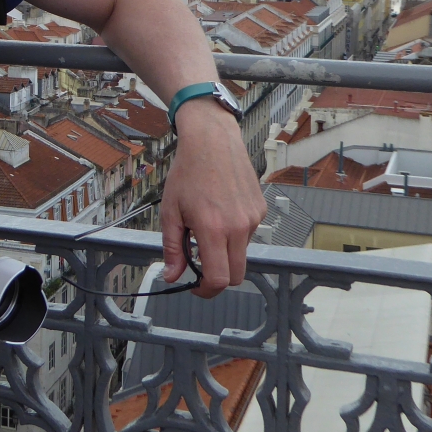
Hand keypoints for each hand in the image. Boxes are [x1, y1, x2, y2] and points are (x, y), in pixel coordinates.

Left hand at [159, 104, 266, 296]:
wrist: (212, 141)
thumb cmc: (187, 173)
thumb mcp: (170, 211)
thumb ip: (173, 248)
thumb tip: (172, 276)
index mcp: (213, 229)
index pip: (218, 279)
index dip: (206, 290)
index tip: (195, 286)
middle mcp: (238, 227)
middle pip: (236, 275)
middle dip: (218, 279)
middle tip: (200, 268)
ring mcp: (253, 218)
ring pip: (241, 254)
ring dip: (225, 253)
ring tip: (207, 228)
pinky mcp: (260, 210)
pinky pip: (248, 234)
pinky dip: (234, 234)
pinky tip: (221, 213)